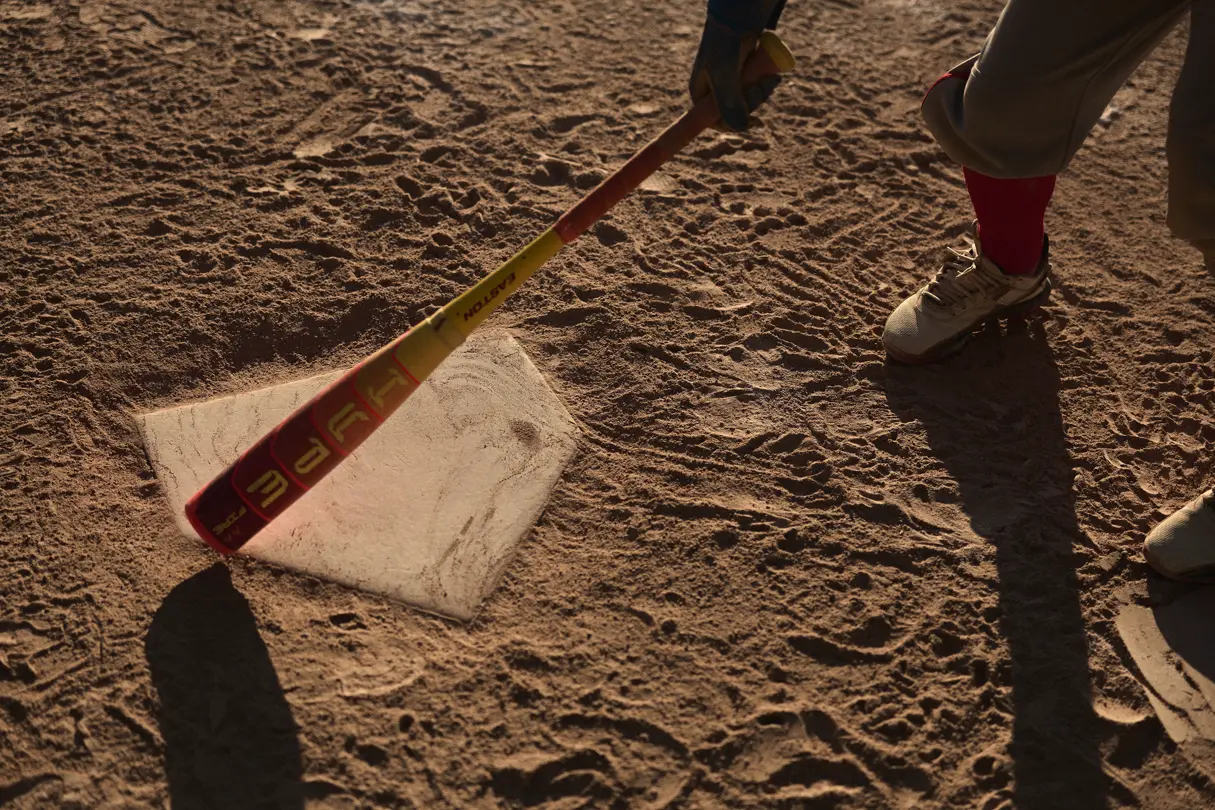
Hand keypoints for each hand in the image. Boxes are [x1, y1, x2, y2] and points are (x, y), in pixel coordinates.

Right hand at [689, 0, 787, 131]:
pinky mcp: (744, 75)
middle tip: (763, 85)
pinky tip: (770, 74)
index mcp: (701, 94)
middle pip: (735, 113)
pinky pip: (755, 89)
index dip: (734, 124)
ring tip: (769, 76)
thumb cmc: (726, 43)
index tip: (754, 121)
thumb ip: (730, 102)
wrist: (739, 15)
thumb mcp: (725, 74)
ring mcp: (729, 83)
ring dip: (762, 92)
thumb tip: (740, 127)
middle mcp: (713, 91)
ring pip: (748, 102)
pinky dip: (765, 84)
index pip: (714, 121)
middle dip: (753, 102)